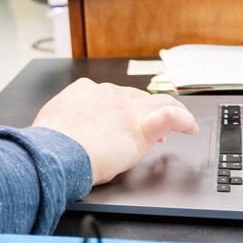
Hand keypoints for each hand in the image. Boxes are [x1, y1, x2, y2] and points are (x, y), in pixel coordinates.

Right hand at [32, 78, 198, 184]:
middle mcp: (108, 93)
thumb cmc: (52, 143)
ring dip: (169, 111)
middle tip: (152, 132)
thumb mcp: (54, 121)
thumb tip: (72, 130)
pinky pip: (172, 116)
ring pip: (158, 101)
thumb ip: (69, 120)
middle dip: (144, 112)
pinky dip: (184, 120)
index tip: (123, 122)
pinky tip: (190, 127)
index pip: (111, 95)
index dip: (122, 109)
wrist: (57, 151)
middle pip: (136, 97)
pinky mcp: (143, 127)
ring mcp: (127, 108)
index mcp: (85, 90)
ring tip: (180, 124)